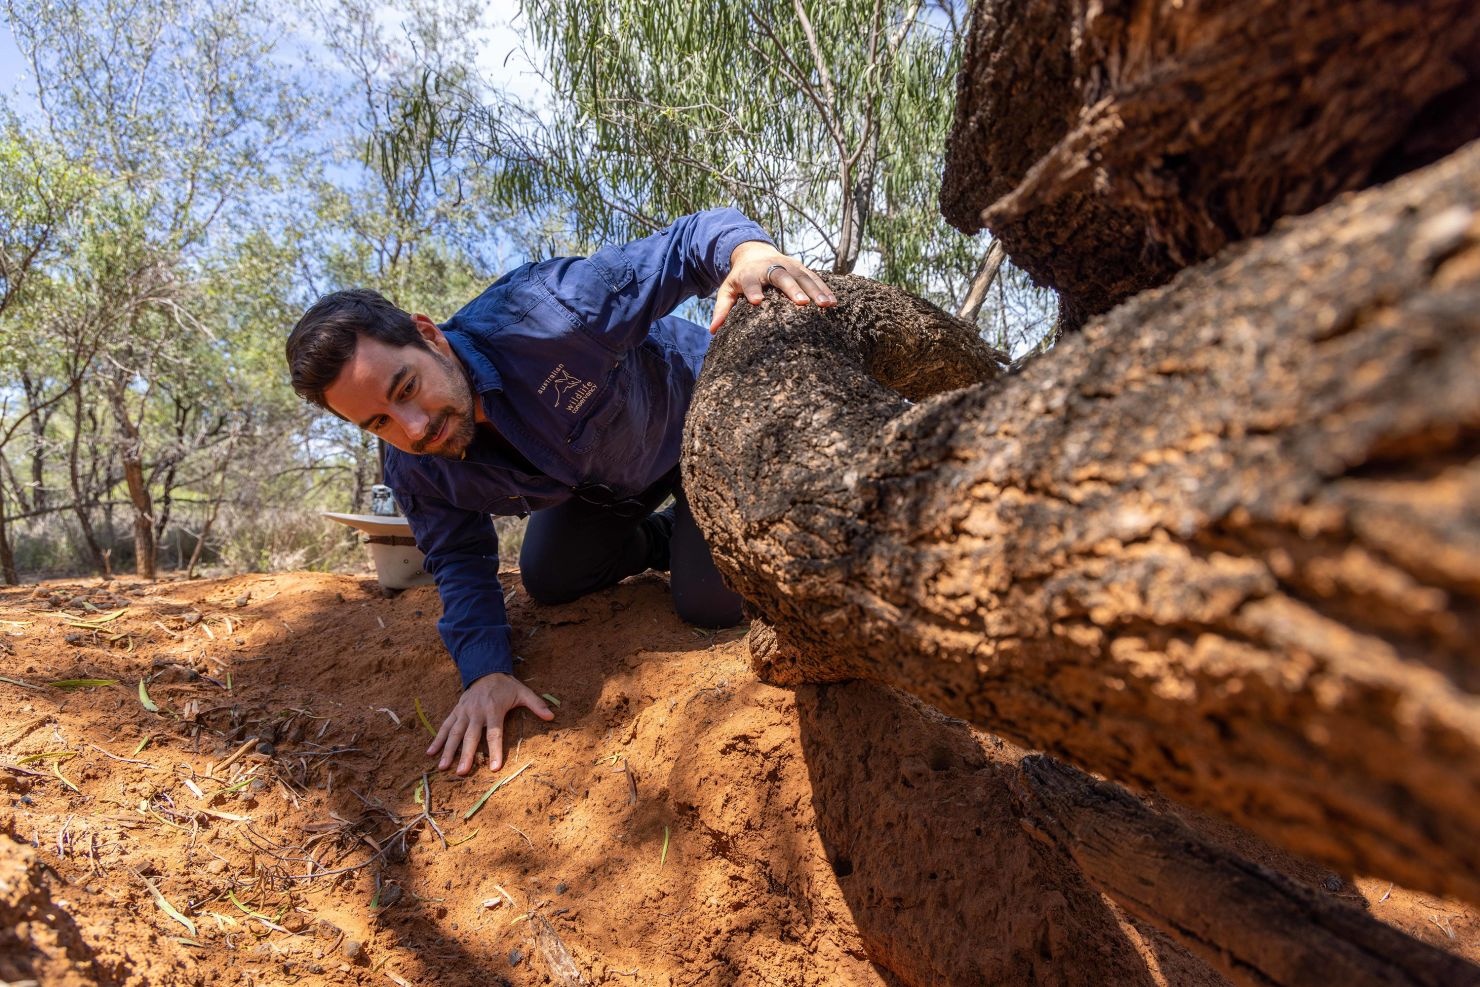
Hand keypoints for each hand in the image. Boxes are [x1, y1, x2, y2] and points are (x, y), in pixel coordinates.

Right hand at [427, 672, 554, 774]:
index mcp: (493, 709)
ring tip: (442, 767)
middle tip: (461, 773)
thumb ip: (536, 704)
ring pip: (453, 733)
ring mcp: (463, 712)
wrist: (485, 669)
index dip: (495, 751)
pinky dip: (437, 739)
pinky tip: (430, 753)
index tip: (495, 768)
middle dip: (465, 755)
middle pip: (470, 736)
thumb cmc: (506, 686)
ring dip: (448, 750)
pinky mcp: (455, 711)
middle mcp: (476, 712)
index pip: (494, 733)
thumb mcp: (523, 692)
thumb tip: (552, 716)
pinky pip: (444, 726)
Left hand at [709, 240, 835, 332]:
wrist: (753, 252)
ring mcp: (788, 265)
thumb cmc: (740, 278)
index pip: (750, 281)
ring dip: (815, 290)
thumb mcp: (727, 289)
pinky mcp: (800, 267)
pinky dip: (824, 289)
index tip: (758, 302)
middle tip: (802, 304)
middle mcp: (770, 266)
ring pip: (803, 276)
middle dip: (792, 289)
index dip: (754, 290)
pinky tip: (834, 302)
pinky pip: (814, 277)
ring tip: (826, 305)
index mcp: (749, 273)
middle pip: (781, 276)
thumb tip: (713, 330)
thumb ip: (722, 308)